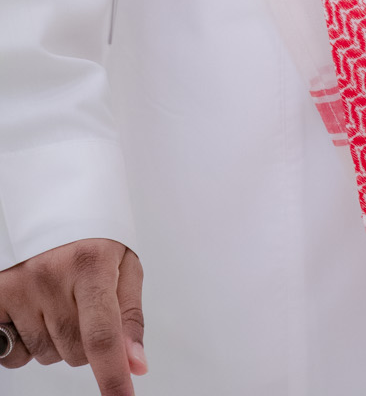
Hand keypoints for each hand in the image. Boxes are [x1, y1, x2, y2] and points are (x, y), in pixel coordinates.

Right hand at [0, 239, 144, 390]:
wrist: (51, 206)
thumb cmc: (92, 236)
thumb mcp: (123, 263)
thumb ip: (130, 316)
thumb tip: (136, 364)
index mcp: (90, 263)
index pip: (102, 335)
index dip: (112, 375)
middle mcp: (50, 277)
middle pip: (76, 353)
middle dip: (85, 341)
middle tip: (82, 302)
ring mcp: (18, 288)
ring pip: (47, 355)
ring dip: (56, 340)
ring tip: (57, 299)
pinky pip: (13, 354)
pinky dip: (26, 344)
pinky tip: (32, 312)